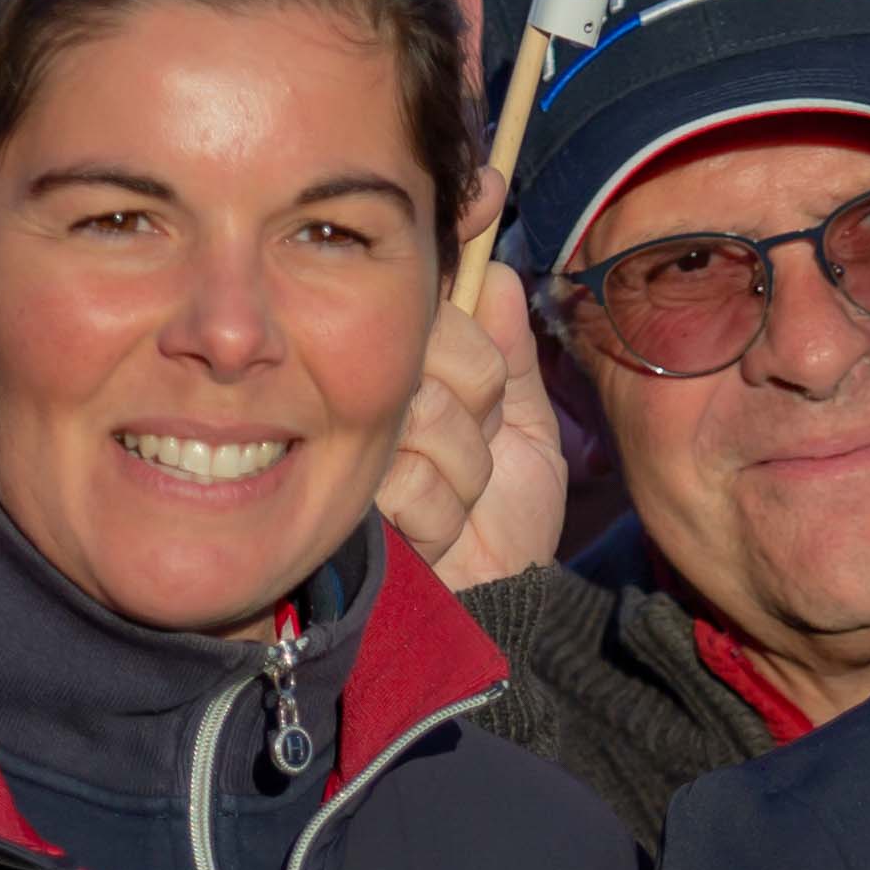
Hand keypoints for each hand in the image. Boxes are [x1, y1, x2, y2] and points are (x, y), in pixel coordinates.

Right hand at [382, 254, 568, 589]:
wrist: (493, 597)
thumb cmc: (506, 513)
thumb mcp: (525, 423)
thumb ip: (511, 352)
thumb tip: (498, 272)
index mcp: (416, 366)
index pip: (441, 309)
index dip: (479, 366)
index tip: (488, 407)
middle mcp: (374, 393)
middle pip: (431, 353)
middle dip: (479, 419)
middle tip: (479, 460)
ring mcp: (353, 443)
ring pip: (424, 416)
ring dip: (467, 474)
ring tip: (462, 502)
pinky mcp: (344, 497)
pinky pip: (409, 480)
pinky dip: (445, 516)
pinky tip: (438, 536)